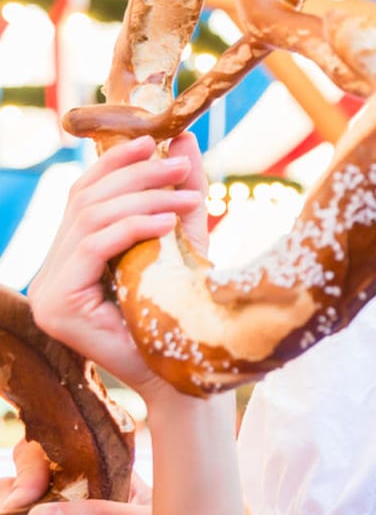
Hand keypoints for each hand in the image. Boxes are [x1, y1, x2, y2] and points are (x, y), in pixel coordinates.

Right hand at [28, 133, 206, 397]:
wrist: (182, 375)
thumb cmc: (182, 312)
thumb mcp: (181, 241)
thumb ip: (178, 195)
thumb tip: (182, 138)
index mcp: (71, 254)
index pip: (84, 194)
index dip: (116, 162)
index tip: (156, 140)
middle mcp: (51, 269)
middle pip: (86, 201)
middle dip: (137, 177)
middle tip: (182, 164)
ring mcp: (48, 288)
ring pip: (91, 219)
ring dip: (145, 199)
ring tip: (189, 195)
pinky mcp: (57, 304)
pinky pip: (95, 248)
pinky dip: (134, 227)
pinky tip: (170, 221)